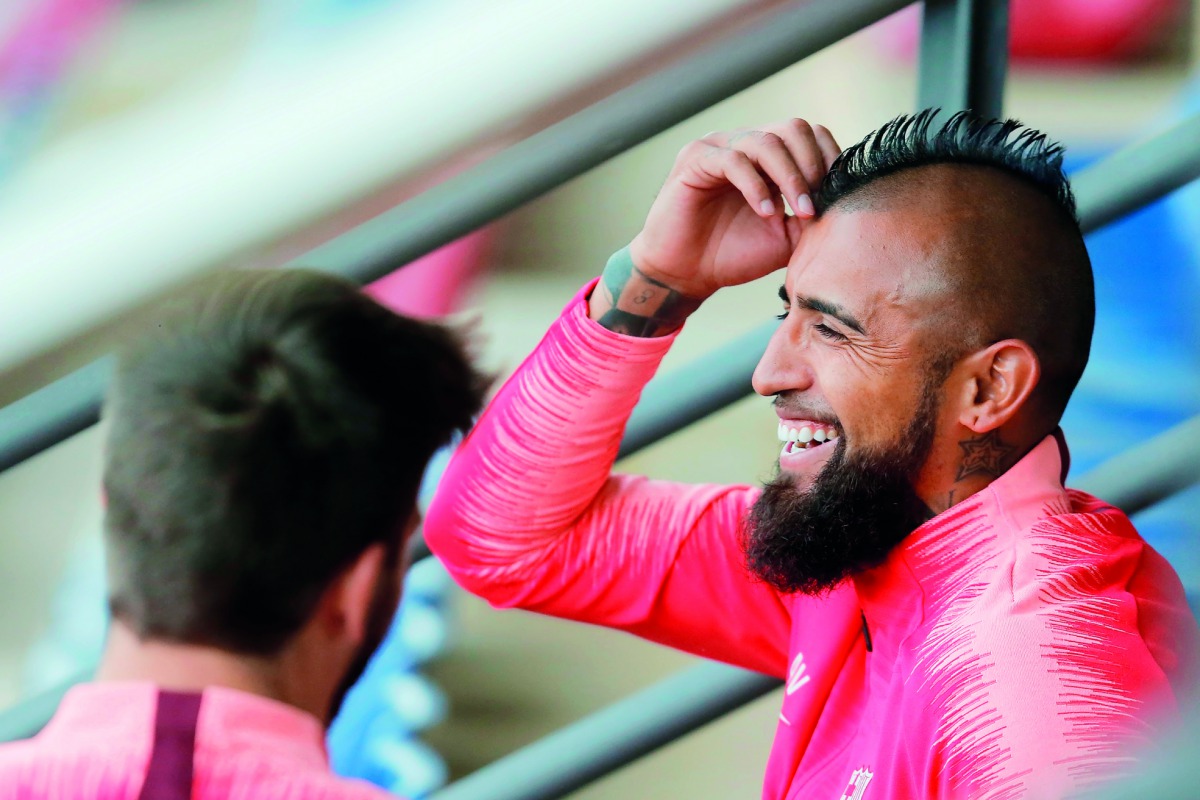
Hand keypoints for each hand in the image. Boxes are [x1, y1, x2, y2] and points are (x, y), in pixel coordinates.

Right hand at [630, 119, 840, 299]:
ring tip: (798, 213)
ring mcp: (719, 147)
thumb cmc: (731, 255)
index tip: (837, 195)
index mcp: (768, 159)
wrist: (685, 274)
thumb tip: (845, 203)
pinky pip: (734, 160)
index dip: (829, 159)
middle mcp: (745, 144)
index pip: (810, 136)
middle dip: (813, 166)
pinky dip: (756, 186)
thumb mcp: (785, 238)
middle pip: (793, 128)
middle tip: (816, 206)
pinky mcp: (695, 160)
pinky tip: (766, 212)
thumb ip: (811, 217)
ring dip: (790, 178)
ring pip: (767, 142)